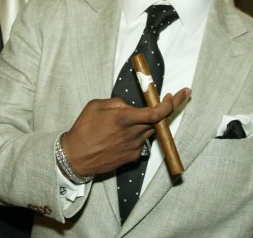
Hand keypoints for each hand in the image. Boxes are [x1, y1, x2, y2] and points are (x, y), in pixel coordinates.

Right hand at [63, 89, 190, 176]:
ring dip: (147, 122)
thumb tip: (130, 105)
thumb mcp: (96, 106)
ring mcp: (134, 147)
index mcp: (124, 118)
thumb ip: (117, 103)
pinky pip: (141, 142)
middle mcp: (133, 134)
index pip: (157, 112)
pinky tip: (120, 136)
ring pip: (149, 130)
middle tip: (170, 98)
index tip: (177, 94)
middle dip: (166, 109)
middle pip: (158, 120)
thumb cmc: (83, 129)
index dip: (171, 104)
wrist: (75, 158)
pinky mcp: (131, 157)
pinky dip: (137, 135)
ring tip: (127, 120)